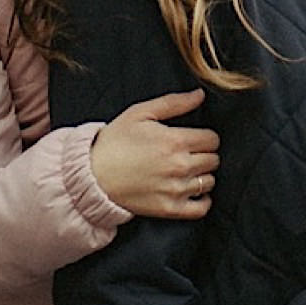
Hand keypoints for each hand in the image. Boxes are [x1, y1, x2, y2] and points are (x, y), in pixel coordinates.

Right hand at [88, 89, 218, 219]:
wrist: (92, 174)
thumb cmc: (114, 142)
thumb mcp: (140, 113)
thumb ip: (173, 103)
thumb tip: (200, 95)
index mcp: (175, 141)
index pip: (212, 139)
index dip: (204, 137)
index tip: (193, 139)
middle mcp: (179, 166)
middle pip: (213, 160)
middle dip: (204, 154)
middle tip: (187, 154)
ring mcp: (176, 189)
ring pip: (209, 182)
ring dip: (201, 175)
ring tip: (185, 172)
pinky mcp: (169, 209)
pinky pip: (202, 207)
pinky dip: (203, 200)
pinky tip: (193, 192)